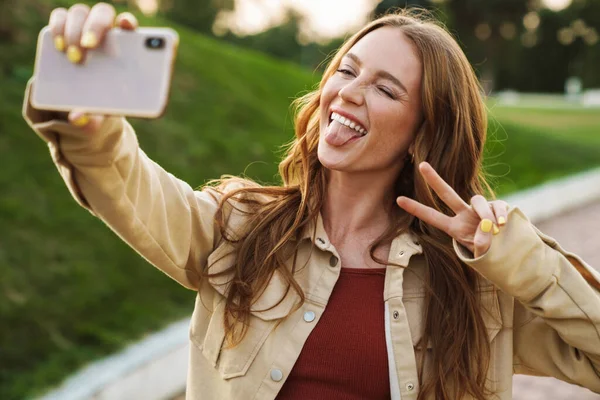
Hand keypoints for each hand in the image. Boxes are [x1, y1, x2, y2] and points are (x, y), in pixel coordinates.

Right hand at [48, 3, 138, 130]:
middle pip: (103, 14)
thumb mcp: (106, 109)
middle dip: (95, 26)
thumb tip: (78, 118)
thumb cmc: (107, 100)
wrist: (91, 99)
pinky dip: (57, 26)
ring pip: (80, 13)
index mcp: (127, 46)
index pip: (130, 26)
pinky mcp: (67, 28)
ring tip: (70, 53)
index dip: (128, 22)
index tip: (125, 26)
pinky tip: (58, 44)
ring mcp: (86, 26)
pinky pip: (60, 17)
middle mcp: (107, 31)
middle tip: (88, 46)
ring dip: (73, 29)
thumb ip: (97, 115)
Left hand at [396, 162, 508, 257]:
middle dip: (434, 180)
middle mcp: (464, 214)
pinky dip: (499, 214)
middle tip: (422, 165)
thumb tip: (486, 230)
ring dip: (485, 215)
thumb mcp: (482, 255)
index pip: (432, 217)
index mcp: (454, 228)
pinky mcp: (496, 206)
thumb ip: (481, 246)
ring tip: (494, 230)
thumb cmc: (489, 254)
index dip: (416, 209)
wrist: (509, 252)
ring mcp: (479, 209)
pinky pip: (497, 205)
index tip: (398, 199)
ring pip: (477, 200)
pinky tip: (503, 225)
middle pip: (447, 194)